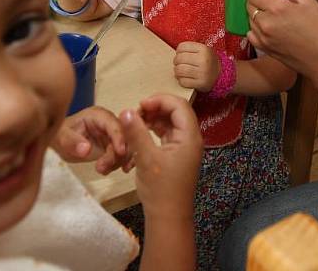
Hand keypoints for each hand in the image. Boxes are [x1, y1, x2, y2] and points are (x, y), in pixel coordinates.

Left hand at [51, 106, 131, 173]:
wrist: (61, 143)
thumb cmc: (61, 135)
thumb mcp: (62, 137)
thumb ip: (72, 142)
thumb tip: (86, 149)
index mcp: (98, 115)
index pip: (114, 124)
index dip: (119, 136)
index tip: (120, 151)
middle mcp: (109, 123)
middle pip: (124, 136)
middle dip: (117, 153)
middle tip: (103, 167)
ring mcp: (112, 134)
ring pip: (126, 147)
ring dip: (118, 161)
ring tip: (102, 170)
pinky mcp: (114, 145)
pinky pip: (124, 154)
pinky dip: (123, 162)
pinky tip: (118, 170)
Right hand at [120, 94, 202, 217]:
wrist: (169, 218)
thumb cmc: (160, 189)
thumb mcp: (145, 158)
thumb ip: (136, 133)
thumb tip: (126, 110)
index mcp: (189, 136)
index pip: (179, 106)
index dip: (159, 100)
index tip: (140, 105)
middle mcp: (190, 139)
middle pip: (176, 112)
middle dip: (155, 109)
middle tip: (136, 114)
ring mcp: (184, 147)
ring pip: (170, 123)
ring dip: (153, 119)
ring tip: (135, 124)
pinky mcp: (177, 155)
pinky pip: (167, 135)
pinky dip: (154, 131)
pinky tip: (139, 135)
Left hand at [173, 41, 219, 91]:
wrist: (221, 75)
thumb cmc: (208, 62)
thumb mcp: (203, 51)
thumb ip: (191, 49)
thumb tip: (175, 53)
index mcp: (204, 49)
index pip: (182, 47)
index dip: (178, 51)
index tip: (181, 54)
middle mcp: (204, 60)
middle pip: (179, 58)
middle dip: (176, 62)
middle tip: (179, 64)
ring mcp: (202, 73)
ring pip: (179, 70)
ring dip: (177, 72)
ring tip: (181, 72)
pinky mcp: (200, 84)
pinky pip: (183, 82)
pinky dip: (181, 80)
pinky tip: (185, 79)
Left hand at [245, 0, 317, 83]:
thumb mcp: (309, 3)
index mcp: (277, 8)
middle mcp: (265, 22)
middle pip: (249, 4)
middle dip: (259, 0)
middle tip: (276, 4)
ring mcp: (262, 37)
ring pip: (249, 18)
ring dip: (258, 14)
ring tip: (277, 17)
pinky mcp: (263, 48)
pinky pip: (251, 33)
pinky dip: (257, 28)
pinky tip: (272, 29)